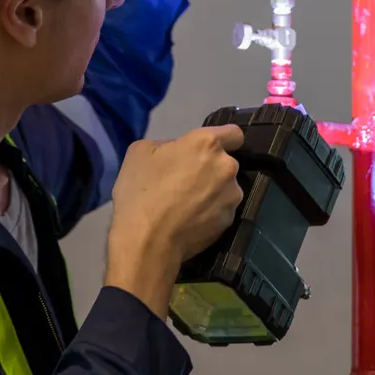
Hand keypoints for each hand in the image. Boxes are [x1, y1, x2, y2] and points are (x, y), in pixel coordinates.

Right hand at [105, 124, 245, 316]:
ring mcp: (232, 196)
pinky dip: (211, 212)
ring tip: (187, 205)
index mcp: (207, 144)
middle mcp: (227, 167)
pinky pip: (222, 209)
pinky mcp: (230, 220)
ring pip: (226, 188)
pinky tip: (191, 220)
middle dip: (211, 168)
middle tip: (186, 181)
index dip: (224, 139)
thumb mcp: (140, 152)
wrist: (148, 241)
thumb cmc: (141, 191)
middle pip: (226, 163)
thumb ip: (167, 145)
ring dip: (213, 191)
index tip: (208, 150)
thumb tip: (177, 152)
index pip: (234, 133)